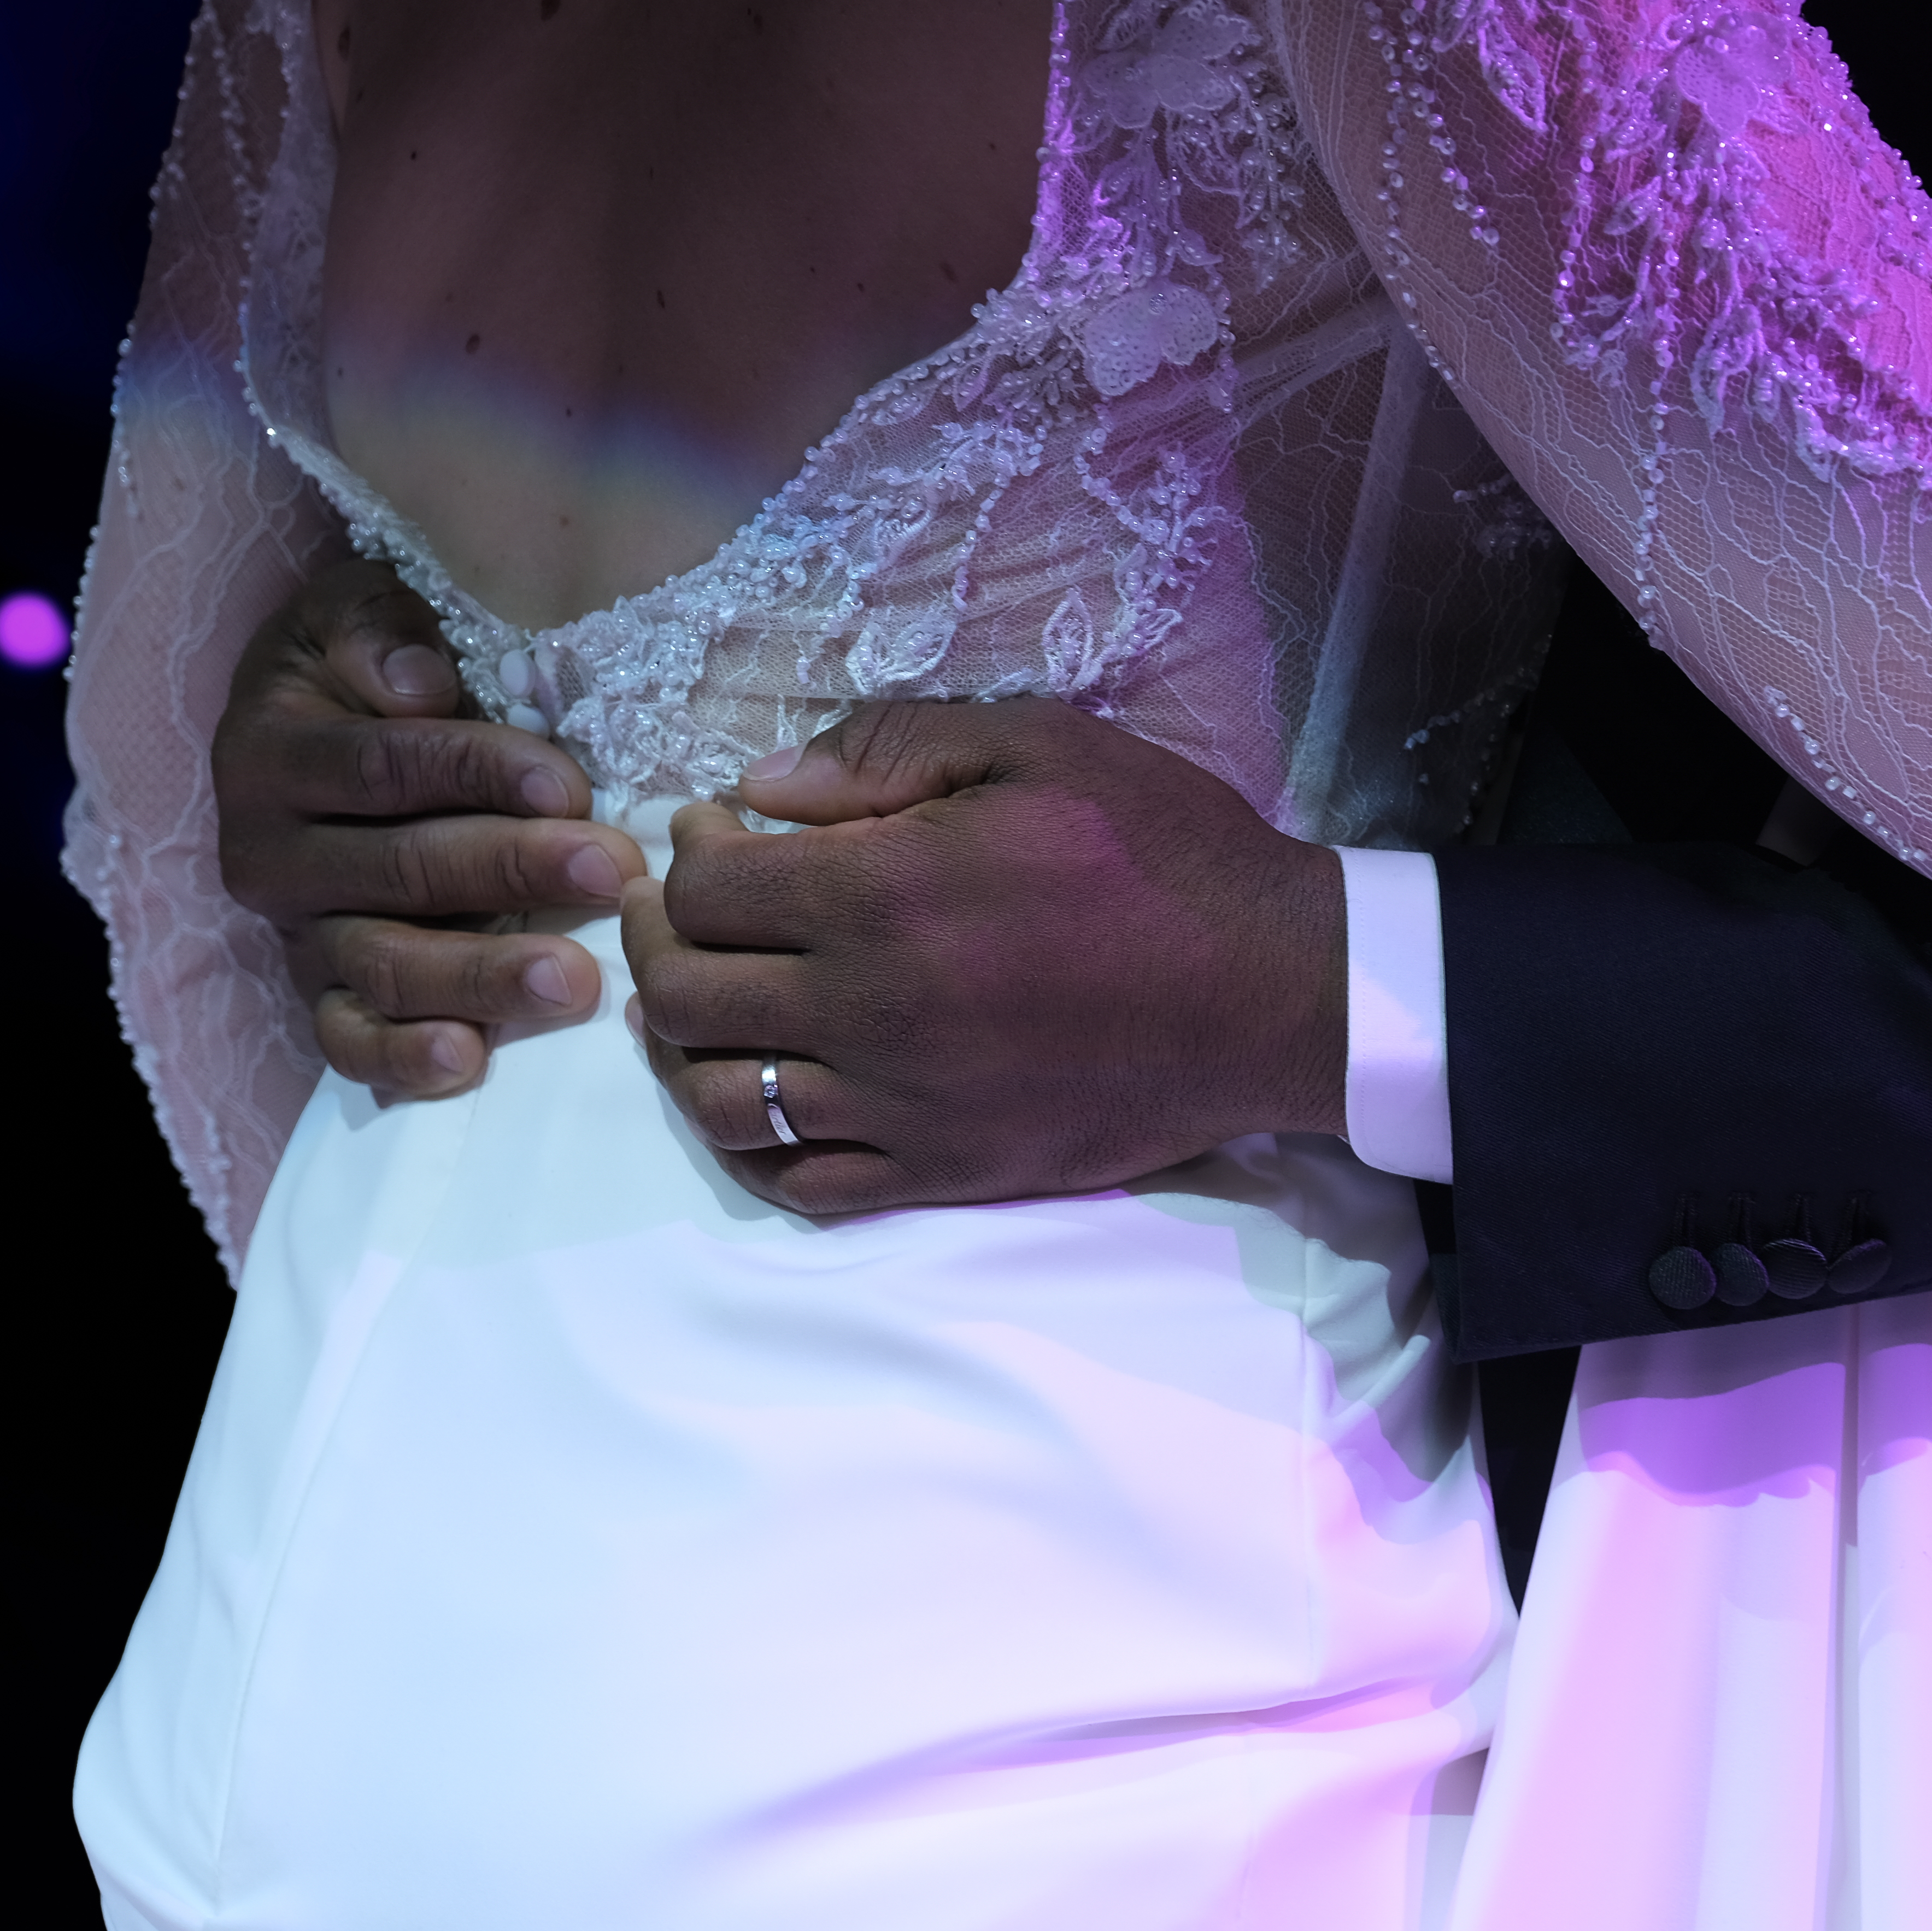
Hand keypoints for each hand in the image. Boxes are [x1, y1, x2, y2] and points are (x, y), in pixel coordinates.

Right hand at [213, 557, 645, 1095]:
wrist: (310, 732)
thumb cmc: (358, 665)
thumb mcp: (353, 612)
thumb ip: (376, 628)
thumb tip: (418, 680)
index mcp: (272, 756)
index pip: (384, 768)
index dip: (477, 772)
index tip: (571, 782)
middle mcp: (270, 856)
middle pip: (398, 872)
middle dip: (510, 870)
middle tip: (611, 874)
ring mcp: (297, 936)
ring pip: (384, 965)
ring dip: (480, 977)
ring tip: (573, 980)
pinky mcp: (319, 997)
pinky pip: (349, 1041)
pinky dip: (402, 1059)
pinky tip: (469, 1061)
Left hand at [625, 698, 1345, 1212]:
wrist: (1273, 992)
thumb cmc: (1163, 854)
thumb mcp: (1040, 746)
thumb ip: (889, 750)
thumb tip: (765, 786)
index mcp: (884, 897)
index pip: (708, 890)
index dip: (688, 853)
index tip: (717, 830)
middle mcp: (872, 1012)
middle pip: (688, 994)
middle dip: (658, 941)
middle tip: (678, 909)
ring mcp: (904, 1107)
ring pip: (723, 1100)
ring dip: (684, 1047)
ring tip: (701, 1003)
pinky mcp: (946, 1170)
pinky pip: (803, 1184)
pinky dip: (758, 1146)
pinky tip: (766, 1097)